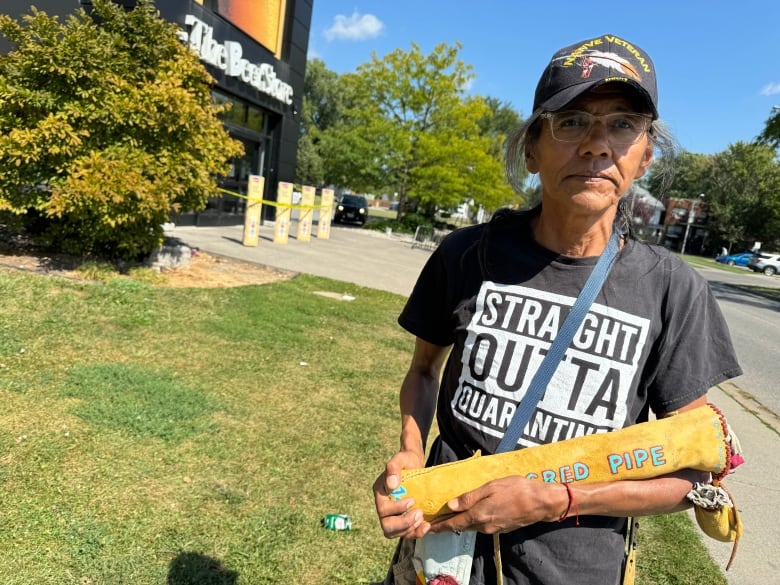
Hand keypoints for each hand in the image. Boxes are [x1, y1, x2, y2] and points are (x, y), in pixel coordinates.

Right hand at [373, 449, 429, 538]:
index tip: (412, 500)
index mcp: (380, 493)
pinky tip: (427, 526)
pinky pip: (406, 533)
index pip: (383, 510)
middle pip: (387, 526)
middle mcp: (384, 507)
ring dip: (410, 530)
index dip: (397, 509)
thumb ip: (393, 468)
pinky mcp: (404, 520)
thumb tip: (392, 485)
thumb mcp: (400, 459)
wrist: (415, 464)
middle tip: (419, 514)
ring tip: (423, 519)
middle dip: (404, 523)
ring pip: (395, 533)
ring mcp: (393, 515)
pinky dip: (416, 533)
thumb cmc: (406, 461)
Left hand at [428, 476, 565, 534]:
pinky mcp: (501, 528)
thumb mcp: (491, 487)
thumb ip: (470, 497)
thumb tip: (450, 505)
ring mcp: (493, 529)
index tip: (427, 528)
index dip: (439, 526)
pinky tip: (471, 513)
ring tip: (450, 515)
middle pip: (461, 527)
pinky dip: (473, 520)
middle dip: (447, 524)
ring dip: (460, 522)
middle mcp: (484, 526)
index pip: (454, 524)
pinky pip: (482, 525)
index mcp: (479, 515)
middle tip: (434, 520)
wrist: (541, 502)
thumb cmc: (516, 489)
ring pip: (471, 526)